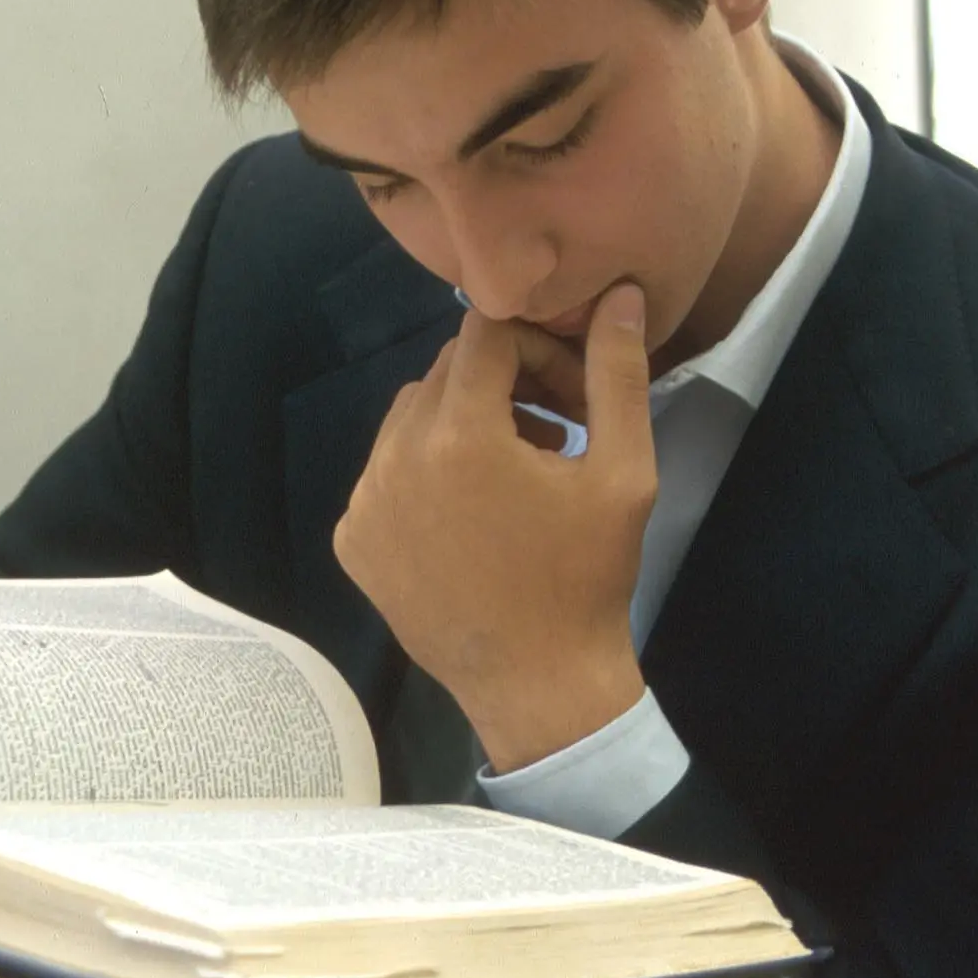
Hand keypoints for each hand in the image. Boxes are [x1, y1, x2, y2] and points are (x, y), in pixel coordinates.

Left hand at [334, 283, 656, 771]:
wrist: (540, 684)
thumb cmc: (588, 574)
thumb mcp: (624, 470)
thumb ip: (615, 373)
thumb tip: (619, 294)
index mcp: (462, 434)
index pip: (487, 334)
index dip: (538, 349)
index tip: (574, 397)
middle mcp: (396, 458)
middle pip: (449, 370)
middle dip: (507, 382)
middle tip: (559, 431)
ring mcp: (365, 503)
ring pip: (413, 416)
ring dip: (467, 422)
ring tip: (520, 471)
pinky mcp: (353, 540)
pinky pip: (387, 470)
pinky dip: (429, 471)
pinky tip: (474, 515)